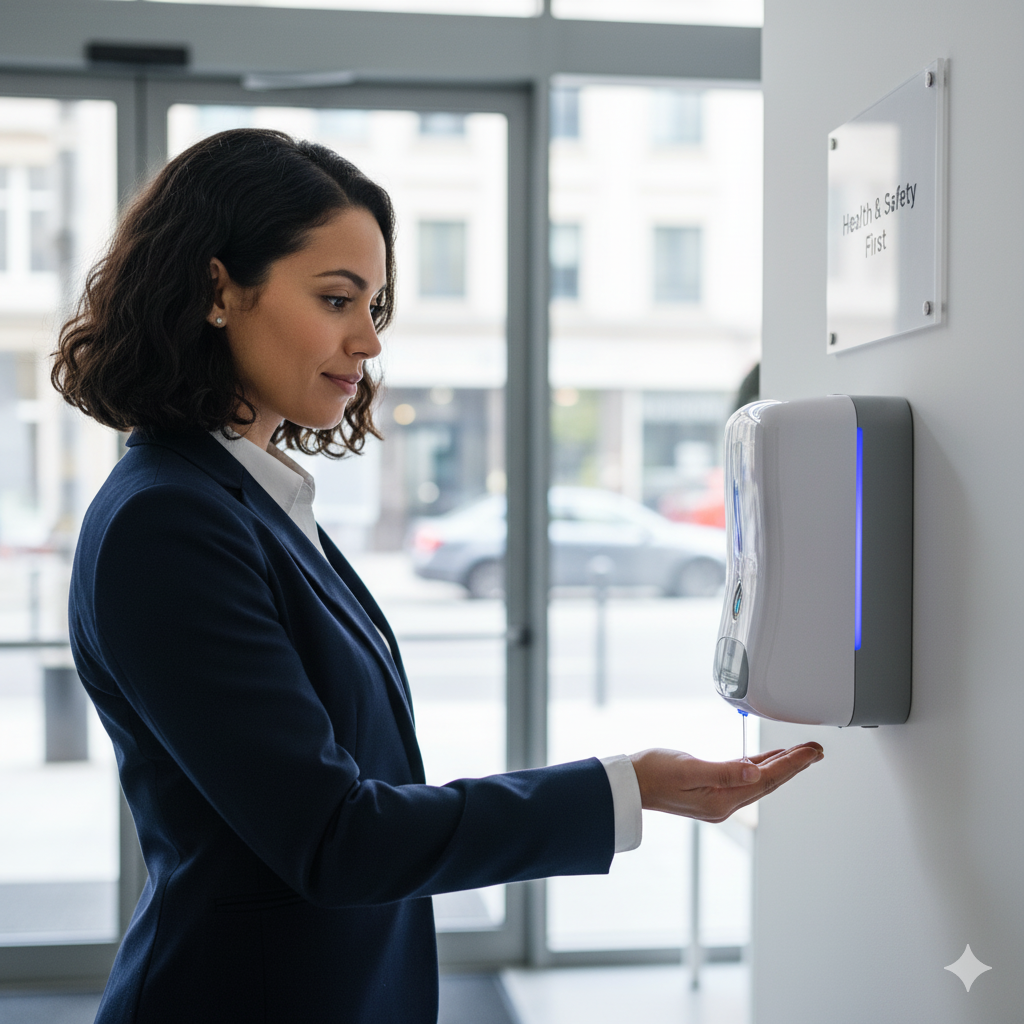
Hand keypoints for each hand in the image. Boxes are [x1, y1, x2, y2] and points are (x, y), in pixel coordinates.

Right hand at [628, 743, 823, 822]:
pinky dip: (759, 767)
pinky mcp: (710, 790)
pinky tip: (766, 759)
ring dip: (780, 766)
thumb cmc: (652, 773)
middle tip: (815, 750)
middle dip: (794, 765)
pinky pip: (743, 778)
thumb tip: (755, 772)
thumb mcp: (688, 768)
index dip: (792, 764)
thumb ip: (724, 772)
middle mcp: (724, 803)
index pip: (766, 780)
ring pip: (758, 781)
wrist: (630, 784)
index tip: (812, 751)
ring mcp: (717, 798)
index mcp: (722, 799)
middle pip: (768, 782)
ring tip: (800, 754)